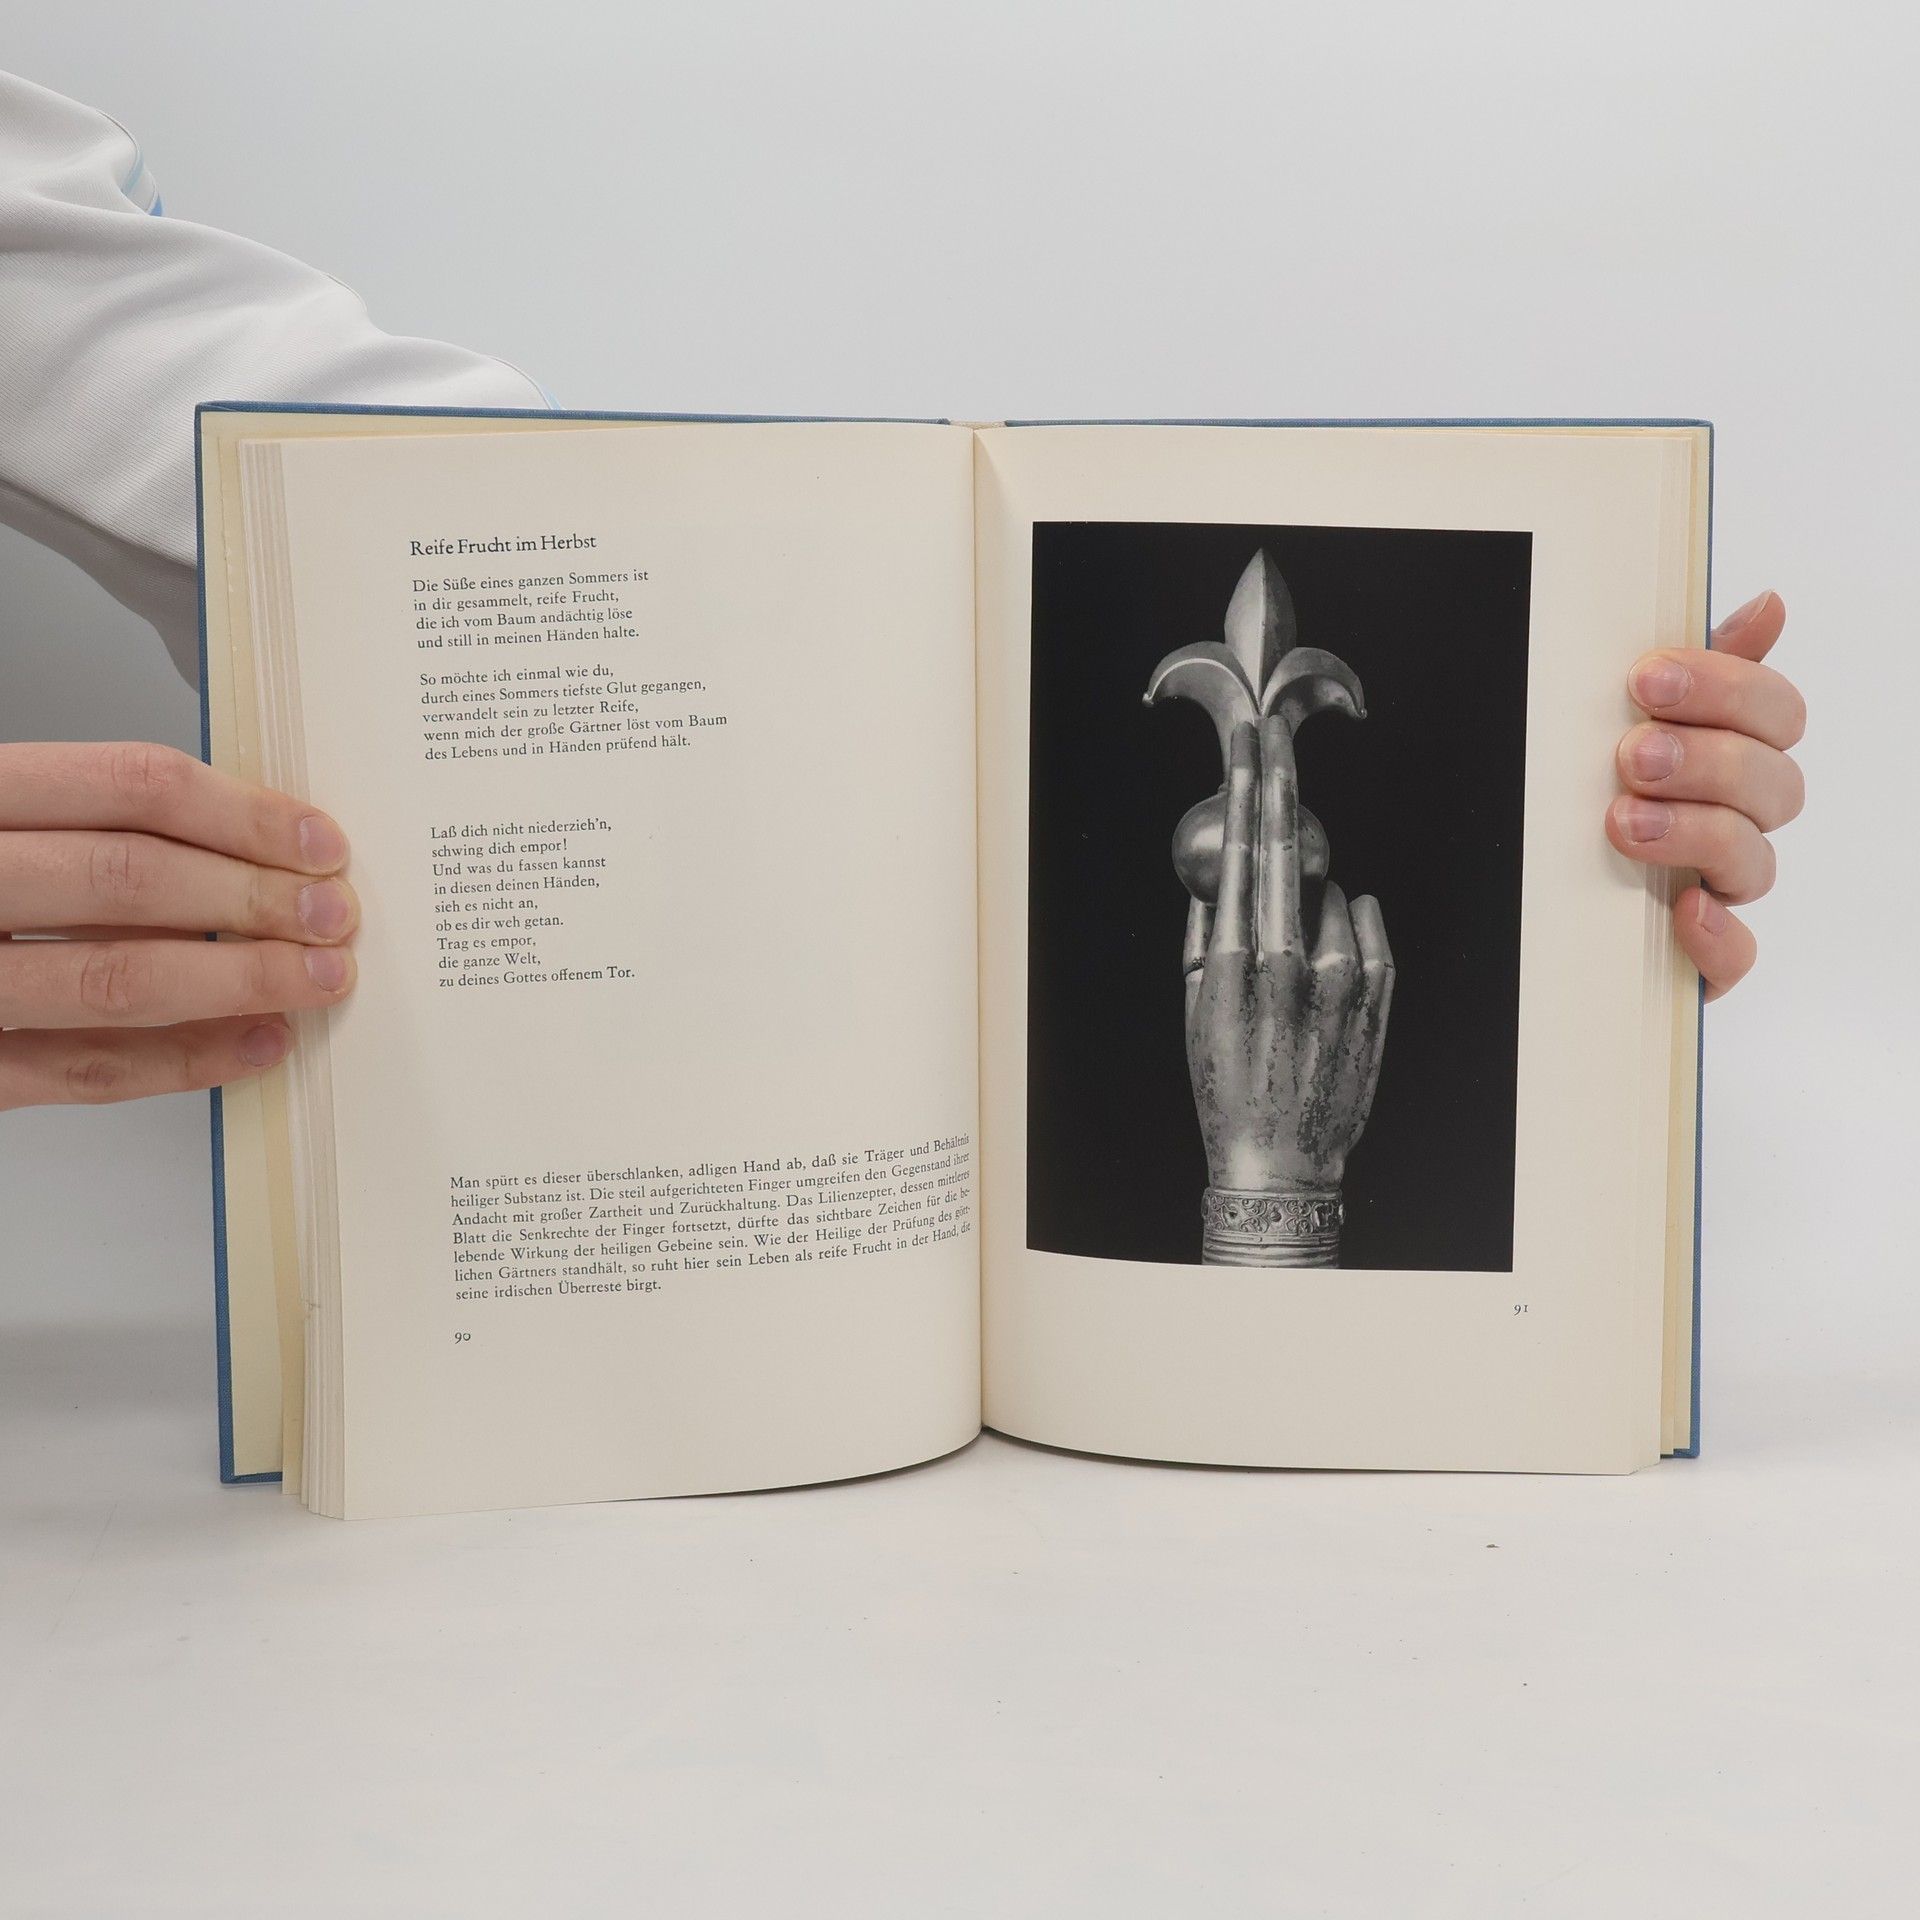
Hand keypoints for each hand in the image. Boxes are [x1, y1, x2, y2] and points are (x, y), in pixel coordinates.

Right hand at [0, 742, 357, 1109]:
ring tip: (315, 980)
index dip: (243, 815)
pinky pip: (80, 1070)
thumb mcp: (3, 820)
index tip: (321, 844)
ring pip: (112, 977)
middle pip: (131, 879)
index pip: (129, 787)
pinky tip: (254, 1045)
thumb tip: (246, 849)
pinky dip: (181, 1061)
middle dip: (255, 901)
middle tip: (337, 918)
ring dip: (237, 982)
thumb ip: (86, 823)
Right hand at [1184, 717, 1392, 1260]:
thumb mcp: (1195, 1013)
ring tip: (1294, 968)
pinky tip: (1327, 966)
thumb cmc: (1227, 1088)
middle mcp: (1290, 961)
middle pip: (1285, 848)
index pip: (1239, 854)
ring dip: (1310, 904)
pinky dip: (1349, 930)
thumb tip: (1217, 878)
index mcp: (1234, 963)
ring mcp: (1341, 976)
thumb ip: (1205, 938)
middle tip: (1272, 736)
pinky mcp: (1377, 995)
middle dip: (1277, 783)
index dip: (1243, 791)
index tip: (1246, 745)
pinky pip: (1366, 926)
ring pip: (1329, 893)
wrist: (1283, 1163)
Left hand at [1609, 591, 1803, 997]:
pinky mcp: (1699, 954)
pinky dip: (1716, 935)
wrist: (1513, 891)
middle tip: (1633, 754)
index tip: (1646, 677)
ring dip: (1696, 832)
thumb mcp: (1615, 718)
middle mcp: (1733, 818)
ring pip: (1752, 861)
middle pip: (1774, 784)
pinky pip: (1735, 956)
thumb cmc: (1578, 787)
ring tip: (1625, 822)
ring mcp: (1718, 887)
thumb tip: (1768, 606)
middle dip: (1707, 760)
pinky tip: (1683, 910)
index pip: (1774, 712)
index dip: (1725, 688)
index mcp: (1728, 751)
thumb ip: (1692, 665)